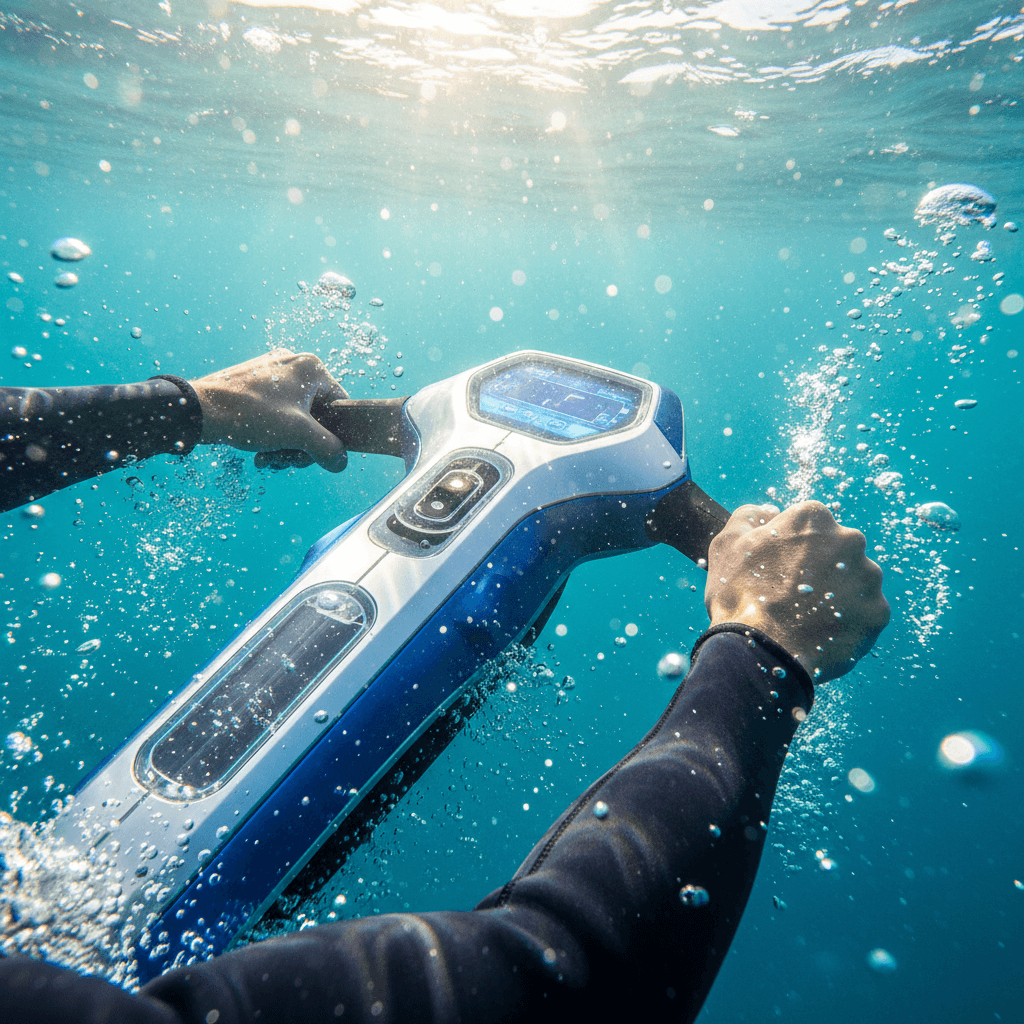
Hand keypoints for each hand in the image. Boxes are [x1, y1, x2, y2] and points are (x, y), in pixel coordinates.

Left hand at [191, 349, 348, 471]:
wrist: (198, 410)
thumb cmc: (249, 415)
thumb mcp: (298, 435)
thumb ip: (328, 449)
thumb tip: (341, 462)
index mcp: (312, 368)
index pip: (340, 405)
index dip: (334, 435)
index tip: (318, 454)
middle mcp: (294, 364)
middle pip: (316, 415)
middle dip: (303, 445)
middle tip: (287, 461)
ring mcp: (272, 372)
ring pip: (295, 417)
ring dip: (286, 444)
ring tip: (268, 458)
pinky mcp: (255, 382)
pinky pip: (276, 412)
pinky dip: (271, 434)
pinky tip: (259, 451)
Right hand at [704, 500, 889, 682]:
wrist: (763, 650)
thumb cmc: (740, 595)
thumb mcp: (727, 543)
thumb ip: (750, 516)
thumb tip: (770, 511)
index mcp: (813, 518)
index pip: (809, 526)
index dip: (791, 548)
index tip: (779, 569)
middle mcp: (850, 539)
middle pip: (837, 550)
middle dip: (820, 568)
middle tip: (793, 594)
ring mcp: (868, 577)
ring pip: (854, 581)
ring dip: (838, 594)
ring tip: (808, 617)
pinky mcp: (878, 612)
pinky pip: (865, 613)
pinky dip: (849, 621)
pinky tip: (823, 632)